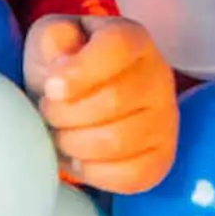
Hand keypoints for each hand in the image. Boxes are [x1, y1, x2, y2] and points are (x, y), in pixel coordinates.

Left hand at [24, 16, 178, 196]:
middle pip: (113, 100)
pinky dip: (93, 172)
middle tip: (48, 113)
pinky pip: (130, 176)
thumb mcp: (51, 40)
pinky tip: (79, 158)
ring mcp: (166, 120)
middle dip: (65, 112)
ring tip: (61, 134)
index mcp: (132, 39)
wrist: (82, 99)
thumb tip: (61, 72)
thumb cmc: (64, 67)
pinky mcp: (161, 158)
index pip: (117, 47)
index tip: (51, 88)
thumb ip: (53, 42)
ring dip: (74, 143)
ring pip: (118, 141)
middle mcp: (159, 76)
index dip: (80, 70)